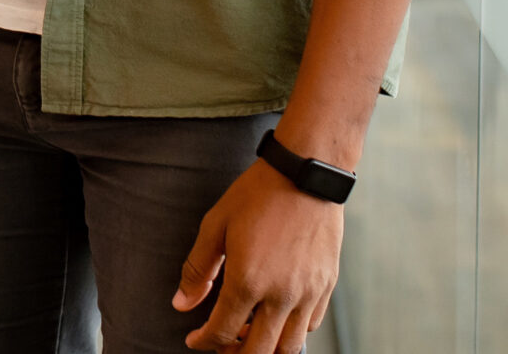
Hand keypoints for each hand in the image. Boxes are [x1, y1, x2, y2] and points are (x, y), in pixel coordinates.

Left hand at [173, 158, 341, 353]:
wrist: (306, 173)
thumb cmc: (258, 194)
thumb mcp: (216, 225)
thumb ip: (197, 269)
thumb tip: (181, 304)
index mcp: (248, 281)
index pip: (222, 332)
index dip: (204, 342)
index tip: (195, 340)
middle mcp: (282, 295)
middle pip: (258, 353)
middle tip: (222, 344)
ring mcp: (308, 293)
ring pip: (289, 348)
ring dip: (265, 348)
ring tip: (249, 333)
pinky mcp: (326, 286)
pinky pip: (310, 326)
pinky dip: (291, 332)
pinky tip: (276, 316)